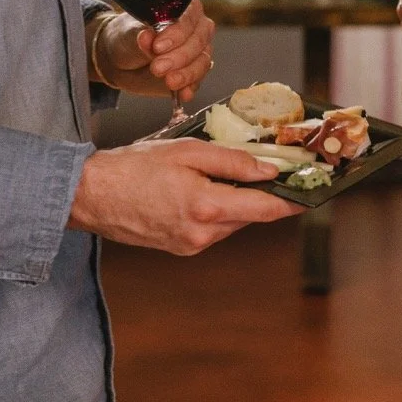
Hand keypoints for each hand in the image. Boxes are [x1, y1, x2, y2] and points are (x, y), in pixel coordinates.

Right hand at [68, 138, 298, 255]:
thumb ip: (233, 162)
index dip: (293, 201)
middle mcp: (203, 234)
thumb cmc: (133, 168)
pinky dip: (216, 210)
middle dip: (261, 195)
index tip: (312, 193)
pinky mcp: (180, 248)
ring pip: (232, 222)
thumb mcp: (189, 152)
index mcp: (208, 208)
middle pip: (251, 216)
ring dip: (236, 202)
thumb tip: (268, 170)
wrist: (89, 195)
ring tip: (221, 176)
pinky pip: (213, 229)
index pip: (266, 209)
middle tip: (267, 171)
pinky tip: (201, 191)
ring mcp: (191, 245)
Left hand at [96, 0, 215, 101]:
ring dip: (186, 74)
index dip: (177, 33)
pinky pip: (198, 80)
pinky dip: (191, 87)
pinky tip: (183, 93)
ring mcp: (197, 52)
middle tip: (158, 67)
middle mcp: (196, 29)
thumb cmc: (127, 38)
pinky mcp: (194, 73)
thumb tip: (147, 36)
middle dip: (179, 57)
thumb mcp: (129, 34)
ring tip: (169, 81)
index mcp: (183, 10)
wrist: (120, 61)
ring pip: (202, 62)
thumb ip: (140, 36)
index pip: (188, 19)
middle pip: (198, 42)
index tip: (158, 46)